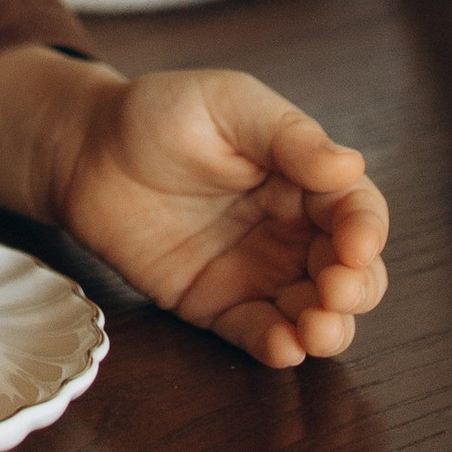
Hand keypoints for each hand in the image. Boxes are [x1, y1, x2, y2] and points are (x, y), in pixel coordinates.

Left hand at [49, 66, 389, 368]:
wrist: (85, 151)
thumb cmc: (160, 114)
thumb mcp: (228, 105)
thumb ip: (288, 136)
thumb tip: (349, 165)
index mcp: (304, 178)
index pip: (356, 210)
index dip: (366, 231)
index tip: (356, 245)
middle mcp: (292, 230)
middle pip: (351, 271)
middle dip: (355, 289)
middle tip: (335, 292)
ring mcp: (257, 272)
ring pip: (316, 311)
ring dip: (329, 328)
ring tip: (316, 330)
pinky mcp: (218, 304)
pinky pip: (259, 333)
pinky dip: (279, 346)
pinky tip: (283, 346)